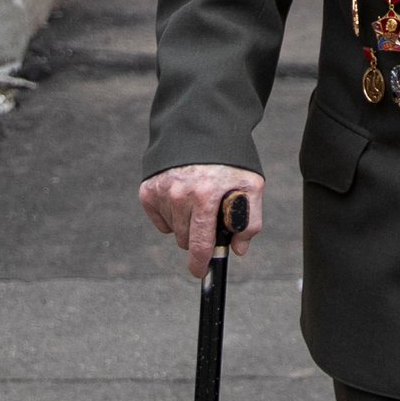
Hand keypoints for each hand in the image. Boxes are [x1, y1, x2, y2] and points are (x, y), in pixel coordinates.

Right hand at [139, 163, 265, 277]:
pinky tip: (182, 197)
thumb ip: (249, 221)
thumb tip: (237, 249)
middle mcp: (179, 194)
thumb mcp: (251, 185)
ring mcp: (162, 190)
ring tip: (198, 199)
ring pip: (173, 229)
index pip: (200, 244)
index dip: (200, 263)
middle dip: (198, 237)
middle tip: (209, 218)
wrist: (203, 128)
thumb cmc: (230, 160)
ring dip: (186, 223)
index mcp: (205, 196)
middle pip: (185, 240)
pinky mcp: (148, 188)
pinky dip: (170, 214)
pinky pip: (159, 218)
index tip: (199, 271)